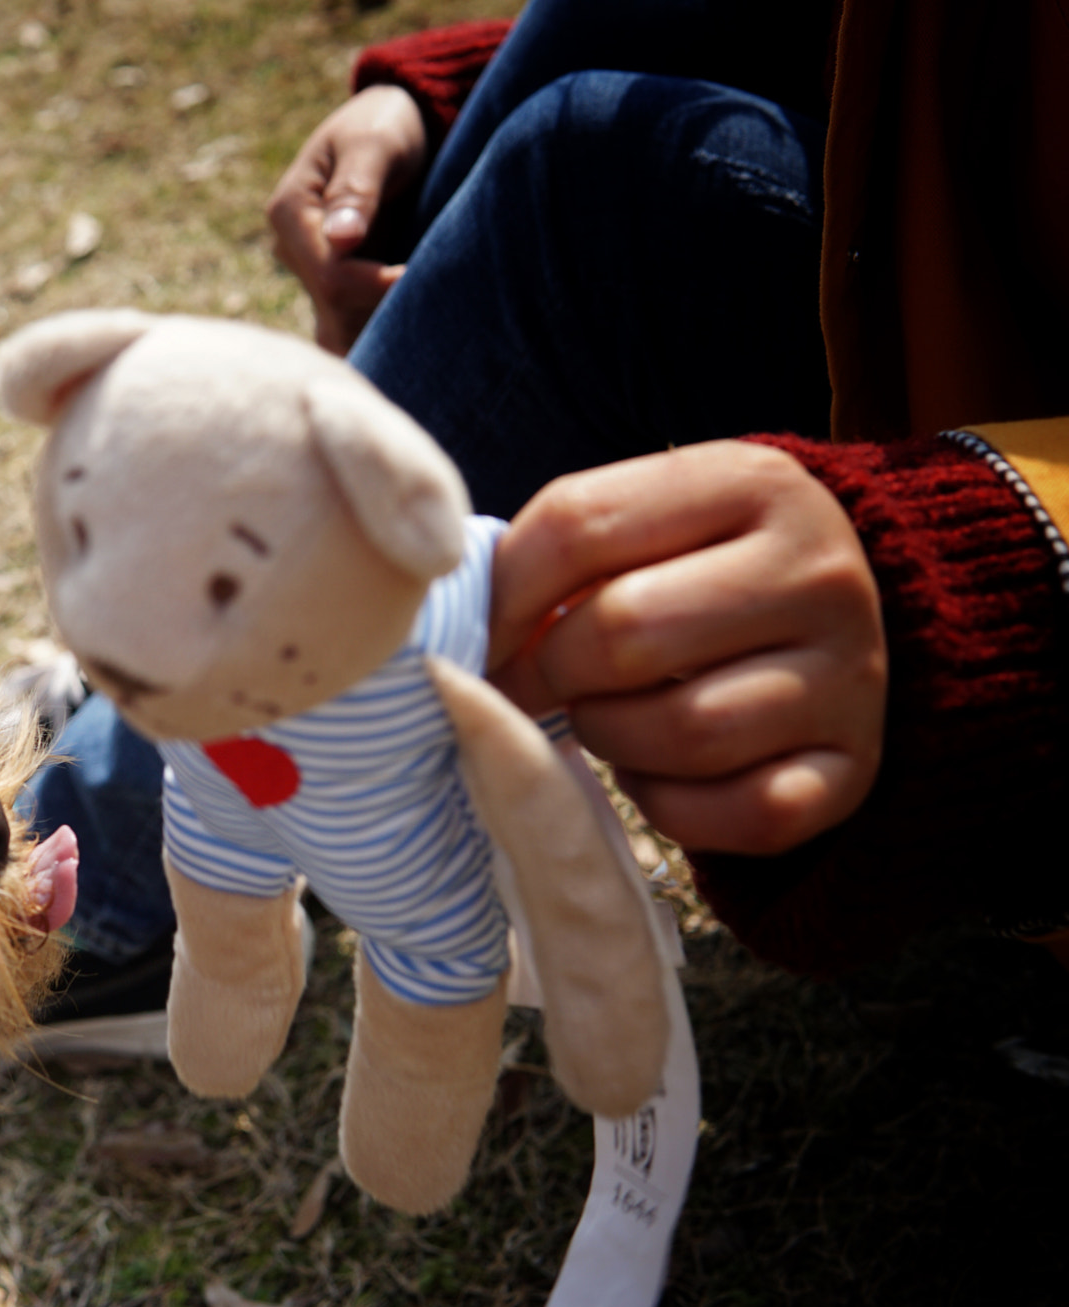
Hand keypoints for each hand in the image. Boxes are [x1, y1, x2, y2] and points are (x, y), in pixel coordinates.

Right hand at [265, 83, 427, 354]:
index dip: (375, 286)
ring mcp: (312, 269)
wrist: (397, 121)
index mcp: (289, 212)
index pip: (329, 276)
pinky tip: (413, 327)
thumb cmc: (388, 122)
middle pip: (333, 309)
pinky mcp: (335, 281)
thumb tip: (341, 239)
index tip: (420, 275)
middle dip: (382, 311)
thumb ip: (358, 188)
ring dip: (381, 329)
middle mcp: (292, 248)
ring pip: (339, 327)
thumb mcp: (376, 143)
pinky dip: (379, 329)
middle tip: (435, 299)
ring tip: (429, 317)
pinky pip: (350, 323)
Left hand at [487, 442, 886, 855]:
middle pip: (624, 633)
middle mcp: (819, 571)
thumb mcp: (643, 524)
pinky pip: (740, 813)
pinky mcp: (857, 766)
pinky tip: (659, 773)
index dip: (500, 595)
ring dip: (611, 739)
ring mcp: (853, 674)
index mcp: (752, 481)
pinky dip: (673, 808)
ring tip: (606, 718)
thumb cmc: (696, 571)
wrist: (830, 626)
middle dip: (553, 673)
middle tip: (540, 687)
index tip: (479, 636)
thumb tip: (461, 623)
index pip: (576, 526)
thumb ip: (556, 551)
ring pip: (683, 731)